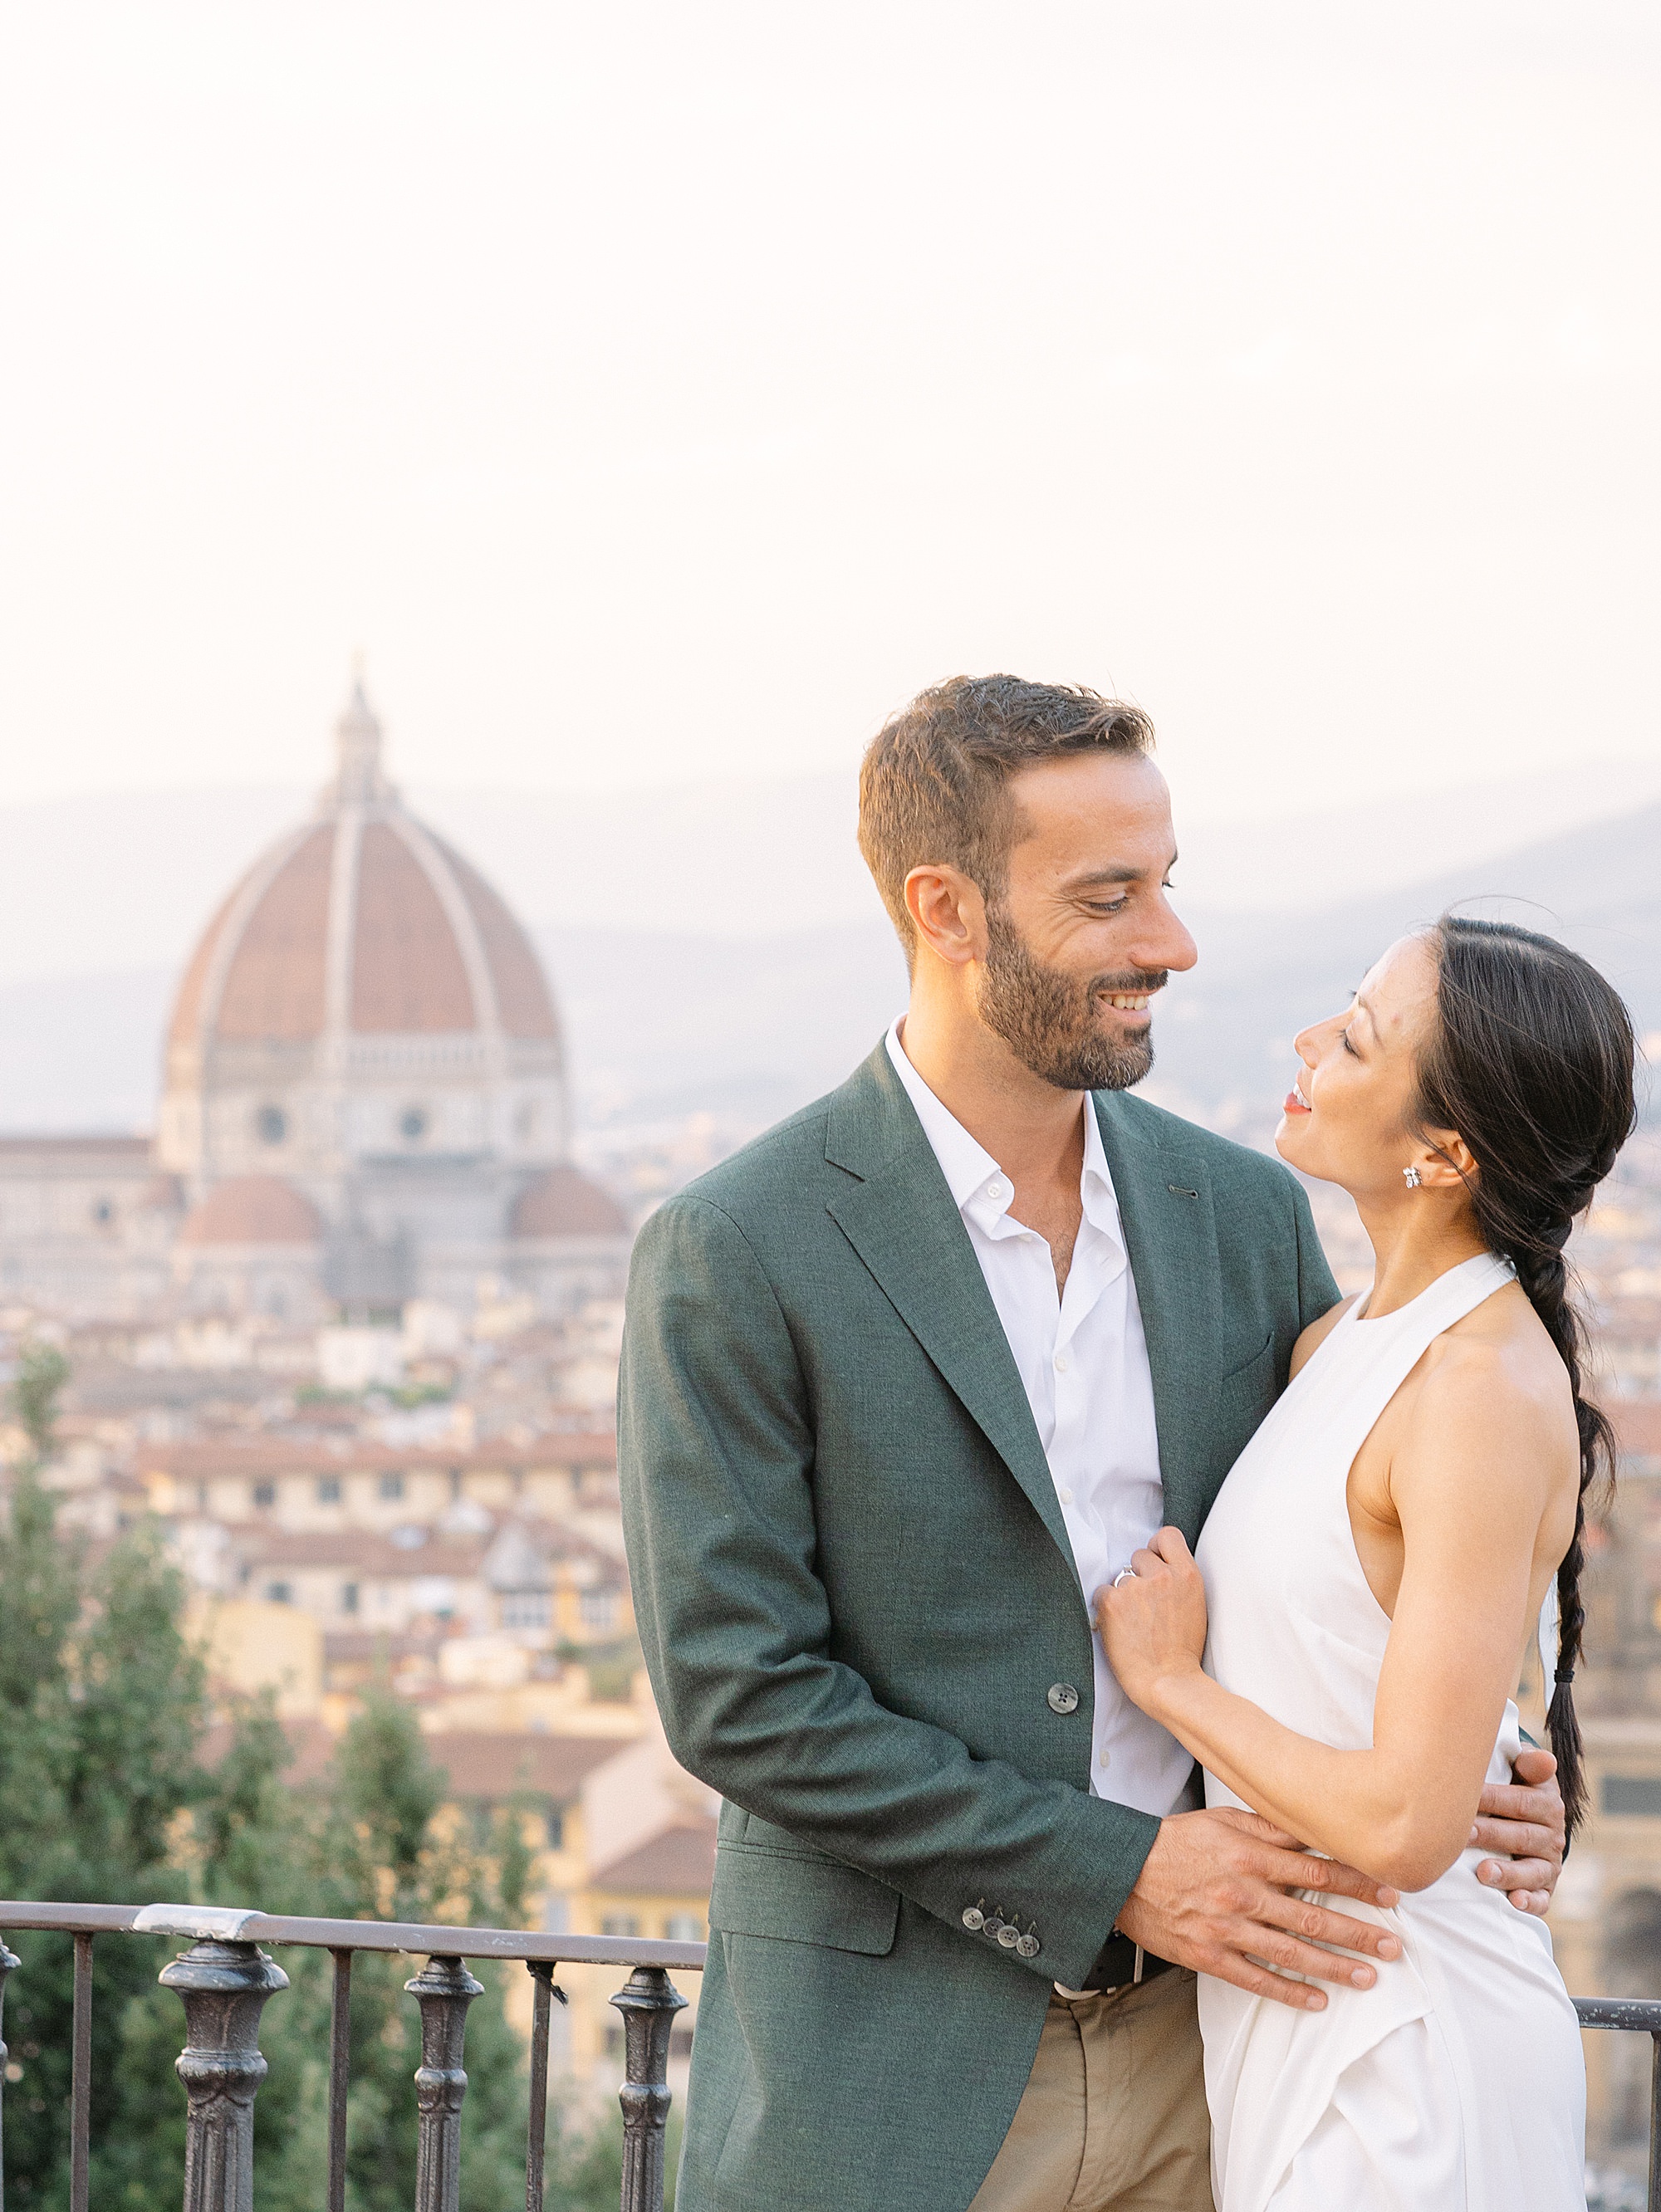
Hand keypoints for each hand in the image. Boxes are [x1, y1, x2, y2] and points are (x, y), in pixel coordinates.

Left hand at [1094, 1527, 1207, 1715]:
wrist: (1169, 1682)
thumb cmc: (1183, 1653)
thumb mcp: (1195, 1607)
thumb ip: (1179, 1582)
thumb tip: (1160, 1569)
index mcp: (1188, 1575)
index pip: (1167, 1535)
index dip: (1157, 1548)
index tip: (1154, 1563)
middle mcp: (1163, 1575)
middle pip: (1139, 1555)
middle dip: (1138, 1575)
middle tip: (1143, 1604)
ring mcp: (1137, 1587)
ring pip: (1120, 1576)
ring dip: (1122, 1594)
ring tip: (1133, 1622)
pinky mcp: (1113, 1602)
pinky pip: (1101, 1592)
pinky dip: (1105, 1608)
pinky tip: (1118, 1628)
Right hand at [1117, 1806, 1402, 2011]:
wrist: (1123, 1870)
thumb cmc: (1178, 1841)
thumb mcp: (1223, 1820)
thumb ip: (1269, 1827)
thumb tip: (1314, 1825)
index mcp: (1250, 1855)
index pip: (1318, 1870)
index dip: (1359, 1883)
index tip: (1391, 1895)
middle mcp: (1244, 1893)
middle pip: (1314, 1917)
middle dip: (1359, 1933)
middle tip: (1394, 1947)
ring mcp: (1227, 1928)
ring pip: (1292, 1953)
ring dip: (1335, 1967)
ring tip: (1368, 1977)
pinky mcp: (1209, 1955)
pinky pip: (1257, 1979)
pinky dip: (1289, 1993)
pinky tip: (1318, 2001)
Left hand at [1470, 1747, 1564, 1917]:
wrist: (1528, 1818)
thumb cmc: (1512, 1788)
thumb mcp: (1522, 1771)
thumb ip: (1529, 1764)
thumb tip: (1544, 1759)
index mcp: (1547, 1803)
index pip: (1521, 1802)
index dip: (1494, 1799)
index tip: (1468, 1795)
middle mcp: (1552, 1835)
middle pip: (1521, 1836)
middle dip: (1490, 1835)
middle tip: (1463, 1834)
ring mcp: (1549, 1864)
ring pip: (1531, 1871)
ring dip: (1507, 1873)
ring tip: (1483, 1872)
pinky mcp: (1545, 1889)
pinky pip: (1542, 1899)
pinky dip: (1530, 1902)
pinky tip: (1515, 1901)